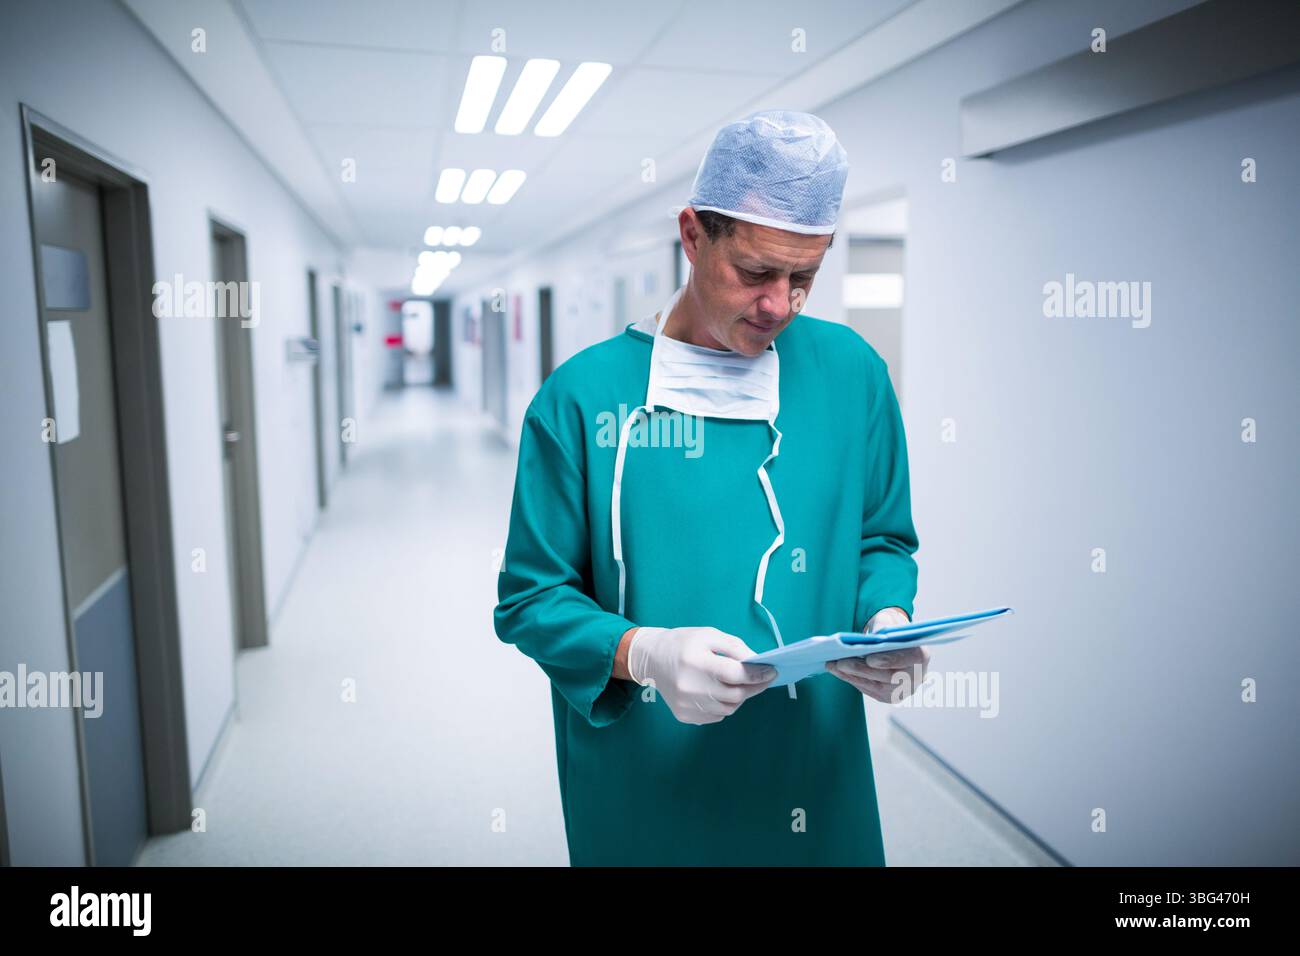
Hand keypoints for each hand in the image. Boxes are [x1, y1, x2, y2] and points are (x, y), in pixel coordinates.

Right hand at [627, 626, 776, 724]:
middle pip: (735, 695)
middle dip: (754, 687)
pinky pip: (716, 715)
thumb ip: (735, 647)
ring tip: (737, 683)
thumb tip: (758, 663)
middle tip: (763, 679)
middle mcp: (690, 686)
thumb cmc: (683, 643)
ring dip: (739, 697)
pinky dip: (724, 705)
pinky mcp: (684, 715)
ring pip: (728, 708)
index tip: (772, 671)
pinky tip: (718, 691)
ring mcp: (686, 704)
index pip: (735, 674)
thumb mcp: (709, 635)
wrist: (651, 658)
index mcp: (696, 662)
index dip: (757, 674)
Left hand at [826, 607, 928, 702]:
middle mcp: (917, 676)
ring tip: (832, 665)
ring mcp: (903, 690)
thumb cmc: (890, 628)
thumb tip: (876, 635)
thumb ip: (885, 624)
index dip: (891, 660)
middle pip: (889, 677)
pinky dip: (851, 679)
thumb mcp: (888, 619)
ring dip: (852, 676)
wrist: (890, 640)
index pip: (912, 659)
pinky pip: (868, 689)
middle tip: (841, 662)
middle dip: (862, 670)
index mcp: (922, 655)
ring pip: (876, 686)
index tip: (871, 659)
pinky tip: (837, 671)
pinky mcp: (887, 696)